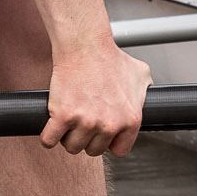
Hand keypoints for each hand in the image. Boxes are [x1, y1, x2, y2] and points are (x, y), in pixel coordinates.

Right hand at [43, 40, 152, 156]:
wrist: (86, 45)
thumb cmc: (110, 57)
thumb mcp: (139, 75)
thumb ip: (145, 93)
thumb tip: (148, 99)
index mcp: (130, 120)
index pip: (119, 150)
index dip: (109, 142)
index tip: (101, 134)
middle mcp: (110, 124)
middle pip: (93, 150)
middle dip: (87, 138)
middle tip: (83, 120)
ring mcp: (86, 121)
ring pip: (72, 147)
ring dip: (68, 137)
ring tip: (69, 120)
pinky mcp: (63, 116)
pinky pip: (49, 140)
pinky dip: (48, 135)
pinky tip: (52, 126)